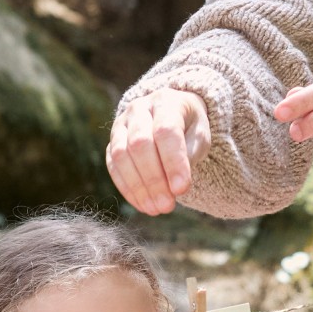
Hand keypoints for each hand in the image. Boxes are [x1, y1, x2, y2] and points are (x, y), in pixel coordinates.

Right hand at [106, 89, 211, 214]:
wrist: (170, 114)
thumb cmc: (188, 128)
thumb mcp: (200, 136)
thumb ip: (189, 154)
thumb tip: (175, 186)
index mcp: (166, 102)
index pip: (166, 131)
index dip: (173, 162)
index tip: (182, 190)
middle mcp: (139, 109)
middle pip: (140, 144)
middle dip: (154, 180)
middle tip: (167, 206)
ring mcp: (121, 125)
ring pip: (122, 156)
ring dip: (138, 187)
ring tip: (156, 209)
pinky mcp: (112, 142)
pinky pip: (113, 166)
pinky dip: (127, 188)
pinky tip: (142, 204)